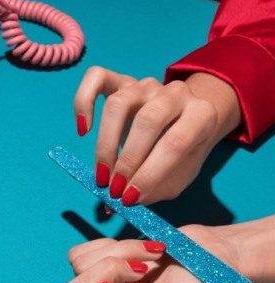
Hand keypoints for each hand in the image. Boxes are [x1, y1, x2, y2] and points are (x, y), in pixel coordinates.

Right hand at [74, 67, 241, 204]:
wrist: (187, 120)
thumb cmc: (182, 153)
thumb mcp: (180, 176)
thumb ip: (153, 190)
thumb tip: (116, 205)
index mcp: (201, 115)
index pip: (175, 143)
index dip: (150, 173)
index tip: (129, 198)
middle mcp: (174, 93)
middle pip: (147, 121)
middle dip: (127, 161)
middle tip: (114, 190)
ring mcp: (146, 84)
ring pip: (118, 104)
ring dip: (105, 145)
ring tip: (101, 175)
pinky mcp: (122, 80)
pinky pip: (96, 78)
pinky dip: (82, 102)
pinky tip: (82, 129)